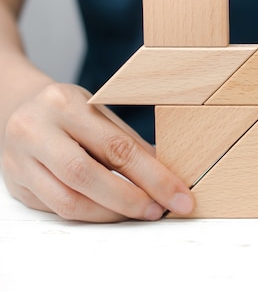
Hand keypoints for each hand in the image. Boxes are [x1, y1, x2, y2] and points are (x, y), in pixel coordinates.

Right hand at [1, 83, 193, 221]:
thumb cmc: (68, 110)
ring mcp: (20, 160)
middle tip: (158, 210)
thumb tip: (169, 177)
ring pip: (68, 202)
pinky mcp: (16, 185)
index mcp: (65, 105)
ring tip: (138, 213)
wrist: (17, 107)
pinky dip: (90, 214)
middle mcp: (36, 130)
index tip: (178, 196)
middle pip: (86, 176)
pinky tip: (111, 211)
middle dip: (130, 200)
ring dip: (110, 214)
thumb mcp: (99, 112)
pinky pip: (57, 210)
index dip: (153, 176)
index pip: (116, 147)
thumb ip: (129, 143)